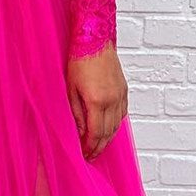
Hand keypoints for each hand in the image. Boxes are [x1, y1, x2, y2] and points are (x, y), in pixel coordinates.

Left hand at [66, 43, 127, 160]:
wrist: (95, 39)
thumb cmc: (78, 61)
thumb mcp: (70, 89)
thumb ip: (77, 113)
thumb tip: (81, 132)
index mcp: (97, 101)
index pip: (96, 133)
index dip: (90, 147)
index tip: (85, 155)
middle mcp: (113, 100)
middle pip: (108, 132)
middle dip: (99, 147)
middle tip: (91, 155)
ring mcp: (121, 95)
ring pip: (117, 125)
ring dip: (108, 137)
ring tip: (99, 145)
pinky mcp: (124, 89)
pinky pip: (122, 113)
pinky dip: (116, 124)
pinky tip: (109, 128)